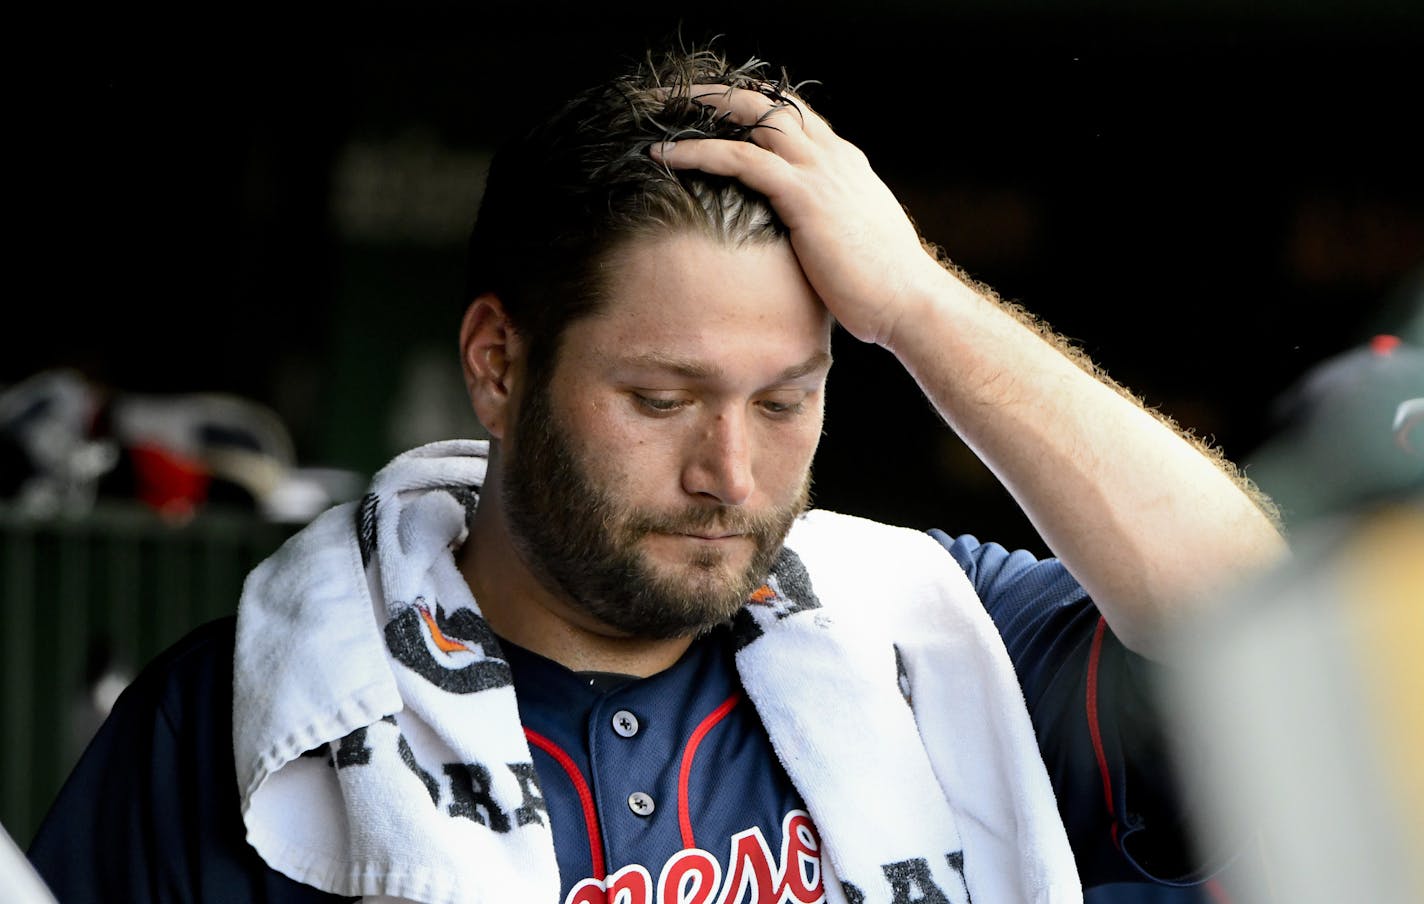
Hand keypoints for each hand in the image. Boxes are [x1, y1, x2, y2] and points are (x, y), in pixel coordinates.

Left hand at [652, 85, 951, 347]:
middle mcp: (832, 156)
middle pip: (767, 101)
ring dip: (697, 107)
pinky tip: (661, 154)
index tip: (708, 112)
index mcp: (843, 163)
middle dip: (715, 93)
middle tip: (670, 96)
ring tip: (653, 110)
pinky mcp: (805, 196)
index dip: (748, 107)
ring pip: (752, 114)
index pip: (791, 115)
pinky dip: (697, 151)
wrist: (910, 304)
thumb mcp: (853, 243)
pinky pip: (741, 159)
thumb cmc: (882, 289)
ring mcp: (820, 171)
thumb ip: (828, 226)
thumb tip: (805, 243)